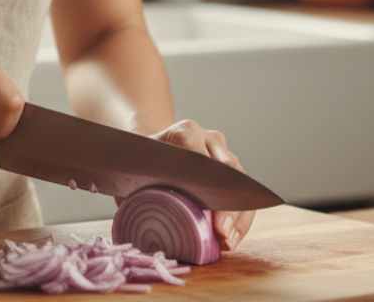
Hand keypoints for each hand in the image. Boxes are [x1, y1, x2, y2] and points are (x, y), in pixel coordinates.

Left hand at [131, 119, 255, 251]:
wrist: (149, 152)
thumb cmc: (138, 164)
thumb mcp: (131, 169)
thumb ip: (132, 183)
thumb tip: (136, 212)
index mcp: (184, 133)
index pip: (199, 153)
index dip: (203, 179)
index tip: (205, 206)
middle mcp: (208, 138)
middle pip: (226, 168)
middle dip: (227, 205)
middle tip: (221, 232)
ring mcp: (223, 154)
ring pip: (240, 181)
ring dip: (237, 215)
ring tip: (227, 241)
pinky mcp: (232, 171)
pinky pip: (243, 194)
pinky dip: (239, 218)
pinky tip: (231, 238)